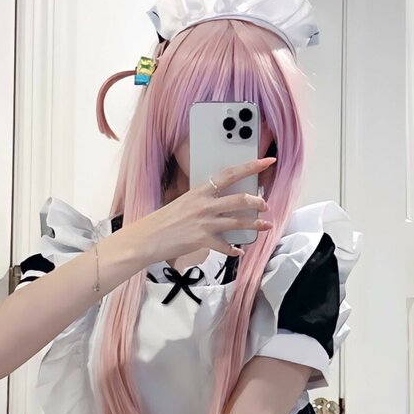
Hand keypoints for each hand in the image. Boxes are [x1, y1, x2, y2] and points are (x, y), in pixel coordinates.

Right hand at [129, 156, 277, 261]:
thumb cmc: (164, 220)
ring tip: (266, 226)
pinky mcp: (203, 240)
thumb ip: (203, 200)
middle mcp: (204, 205)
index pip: (229, 174)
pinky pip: (226, 246)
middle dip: (257, 202)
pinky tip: (239, 251)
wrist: (148, 237)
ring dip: (256, 225)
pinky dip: (234, 250)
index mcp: (200, 191)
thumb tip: (220, 202)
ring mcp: (205, 223)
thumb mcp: (184, 202)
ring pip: (238, 222)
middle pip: (239, 200)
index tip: (266, 161)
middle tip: (265, 205)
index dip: (250, 166)